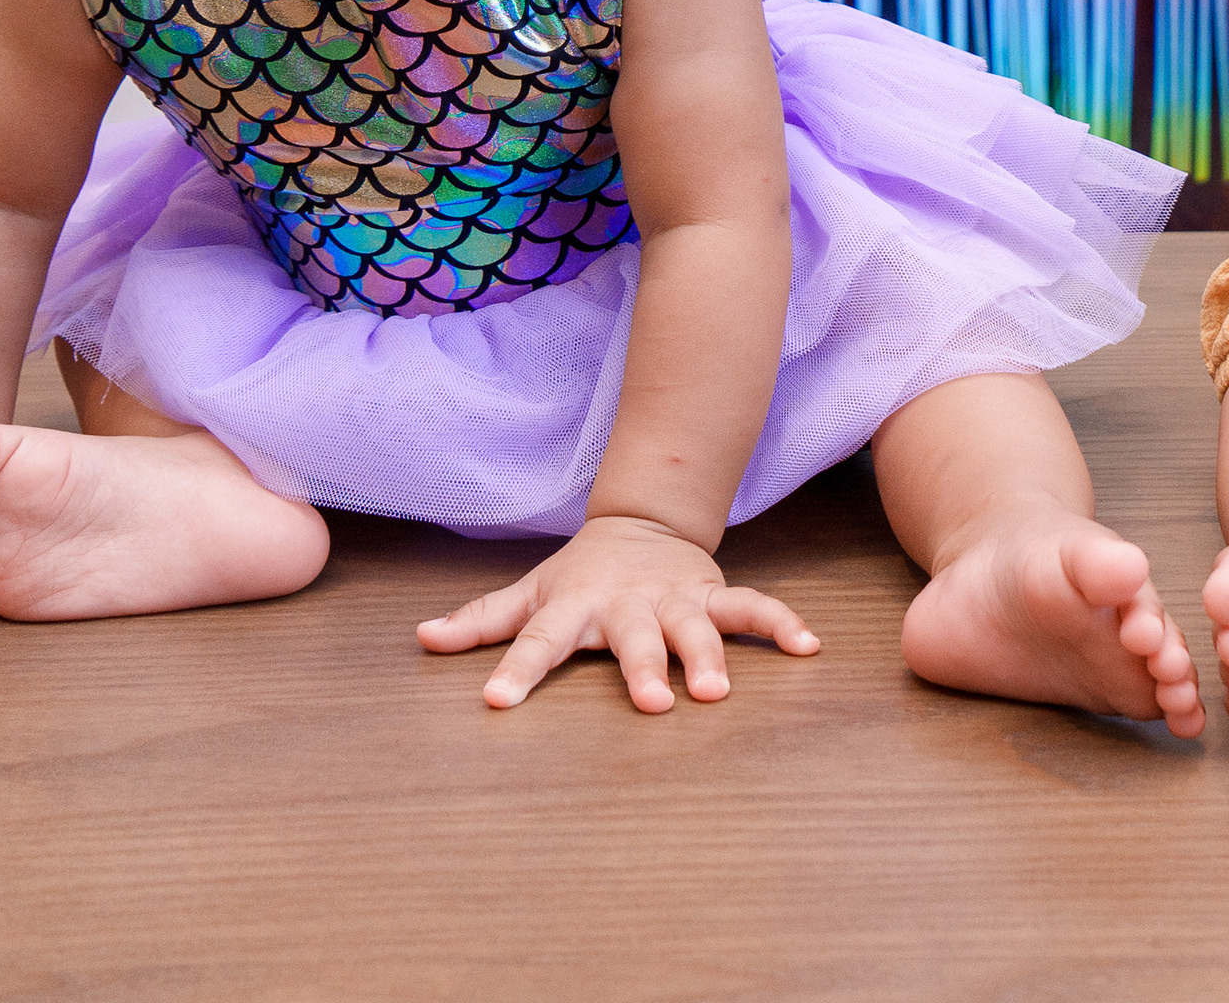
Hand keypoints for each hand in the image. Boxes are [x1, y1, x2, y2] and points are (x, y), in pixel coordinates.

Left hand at [417, 514, 818, 711]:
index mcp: (574, 606)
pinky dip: (779, 624)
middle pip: (632, 638)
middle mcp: (626, 604)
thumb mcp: (529, 592)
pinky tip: (807, 647)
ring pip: (694, 626)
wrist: (643, 522)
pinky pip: (751, 607)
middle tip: (651, 705)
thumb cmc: (578, 575)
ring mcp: (673, 598)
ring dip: (707, 655)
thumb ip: (480, 621)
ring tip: (717, 691)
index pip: (537, 640)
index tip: (495, 700)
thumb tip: (421, 638)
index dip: (516, 670)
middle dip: (642, 669)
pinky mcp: (712, 594)